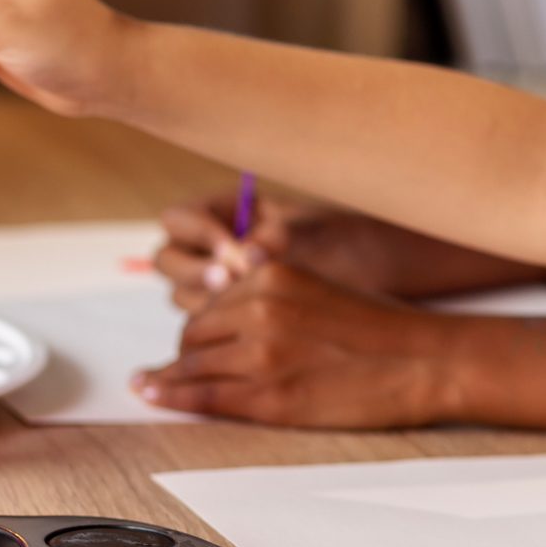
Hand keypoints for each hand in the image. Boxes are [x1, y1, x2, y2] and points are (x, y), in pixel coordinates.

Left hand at [128, 262, 460, 426]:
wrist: (427, 360)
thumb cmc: (384, 330)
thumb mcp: (319, 291)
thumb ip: (271, 300)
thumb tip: (226, 325)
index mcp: (271, 274)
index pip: (209, 301)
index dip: (202, 328)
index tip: (196, 343)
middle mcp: (259, 307)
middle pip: (192, 333)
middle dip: (187, 353)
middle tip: (187, 371)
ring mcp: (261, 353)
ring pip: (190, 365)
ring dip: (173, 379)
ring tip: (156, 387)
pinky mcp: (270, 396)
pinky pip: (203, 396)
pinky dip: (172, 396)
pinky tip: (153, 395)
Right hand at [153, 196, 402, 312]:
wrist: (376, 276)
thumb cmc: (347, 241)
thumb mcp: (317, 231)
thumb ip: (280, 236)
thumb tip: (248, 255)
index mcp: (225, 212)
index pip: (179, 219)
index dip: (200, 234)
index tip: (236, 252)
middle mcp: (212, 248)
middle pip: (169, 261)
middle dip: (195, 272)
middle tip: (230, 282)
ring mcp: (219, 284)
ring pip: (185, 297)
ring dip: (206, 305)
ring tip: (245, 311)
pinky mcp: (233, 320)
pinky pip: (209, 326)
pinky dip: (221, 331)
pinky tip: (250, 334)